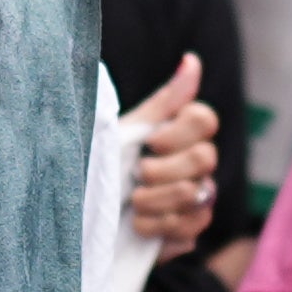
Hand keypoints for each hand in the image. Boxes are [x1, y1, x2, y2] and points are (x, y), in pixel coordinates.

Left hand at [121, 54, 217, 248]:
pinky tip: (138, 225)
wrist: (86, 213)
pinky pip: (189, 229)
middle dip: (163, 170)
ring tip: (132, 203)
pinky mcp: (190, 232)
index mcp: (183, 134)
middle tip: (136, 175)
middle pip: (205, 158)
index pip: (205, 119)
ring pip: (195, 196)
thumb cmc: (107, 165)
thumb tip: (192, 59)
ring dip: (155, 201)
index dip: (179, 132)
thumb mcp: (127, 130)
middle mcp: (198, 165)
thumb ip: (164, 101)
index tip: (150, 143)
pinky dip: (157, 228)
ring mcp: (199, 199)